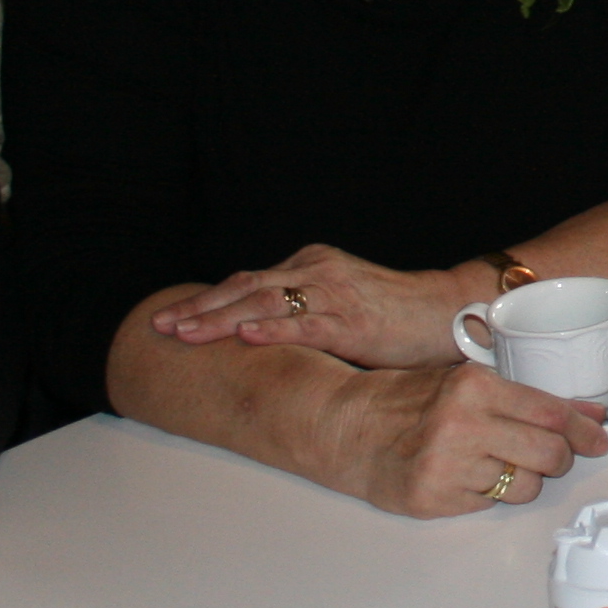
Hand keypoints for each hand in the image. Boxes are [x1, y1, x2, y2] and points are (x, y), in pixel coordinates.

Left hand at [152, 242, 462, 366]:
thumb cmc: (397, 317)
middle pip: (245, 286)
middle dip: (198, 307)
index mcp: (312, 267)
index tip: (172, 317)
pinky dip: (271, 327)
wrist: (448, 312)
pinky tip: (244, 334)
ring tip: (184, 332)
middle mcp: (318, 272)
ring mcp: (335, 293)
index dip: (207, 299)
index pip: (248, 280)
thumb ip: (303, 315)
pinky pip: (305, 322)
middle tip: (159, 324)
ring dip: (220, 318)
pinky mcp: (354, 320)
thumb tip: (259, 340)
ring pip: (264, 301)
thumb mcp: (340, 308)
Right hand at [306, 360, 607, 518]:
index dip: (583, 431)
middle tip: (548, 456)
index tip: (599, 440)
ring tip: (493, 464)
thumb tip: (589, 414)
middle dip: (557, 459)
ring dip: (521, 480)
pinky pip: (490, 505)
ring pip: (524, 487)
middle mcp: (463, 424)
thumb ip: (528, 399)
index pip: (550, 412)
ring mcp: (448, 465)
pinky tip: (464, 477)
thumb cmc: (411, 403)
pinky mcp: (434, 499)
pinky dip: (487, 494)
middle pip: (548, 454)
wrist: (348, 428)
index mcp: (475, 386)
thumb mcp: (468, 385)